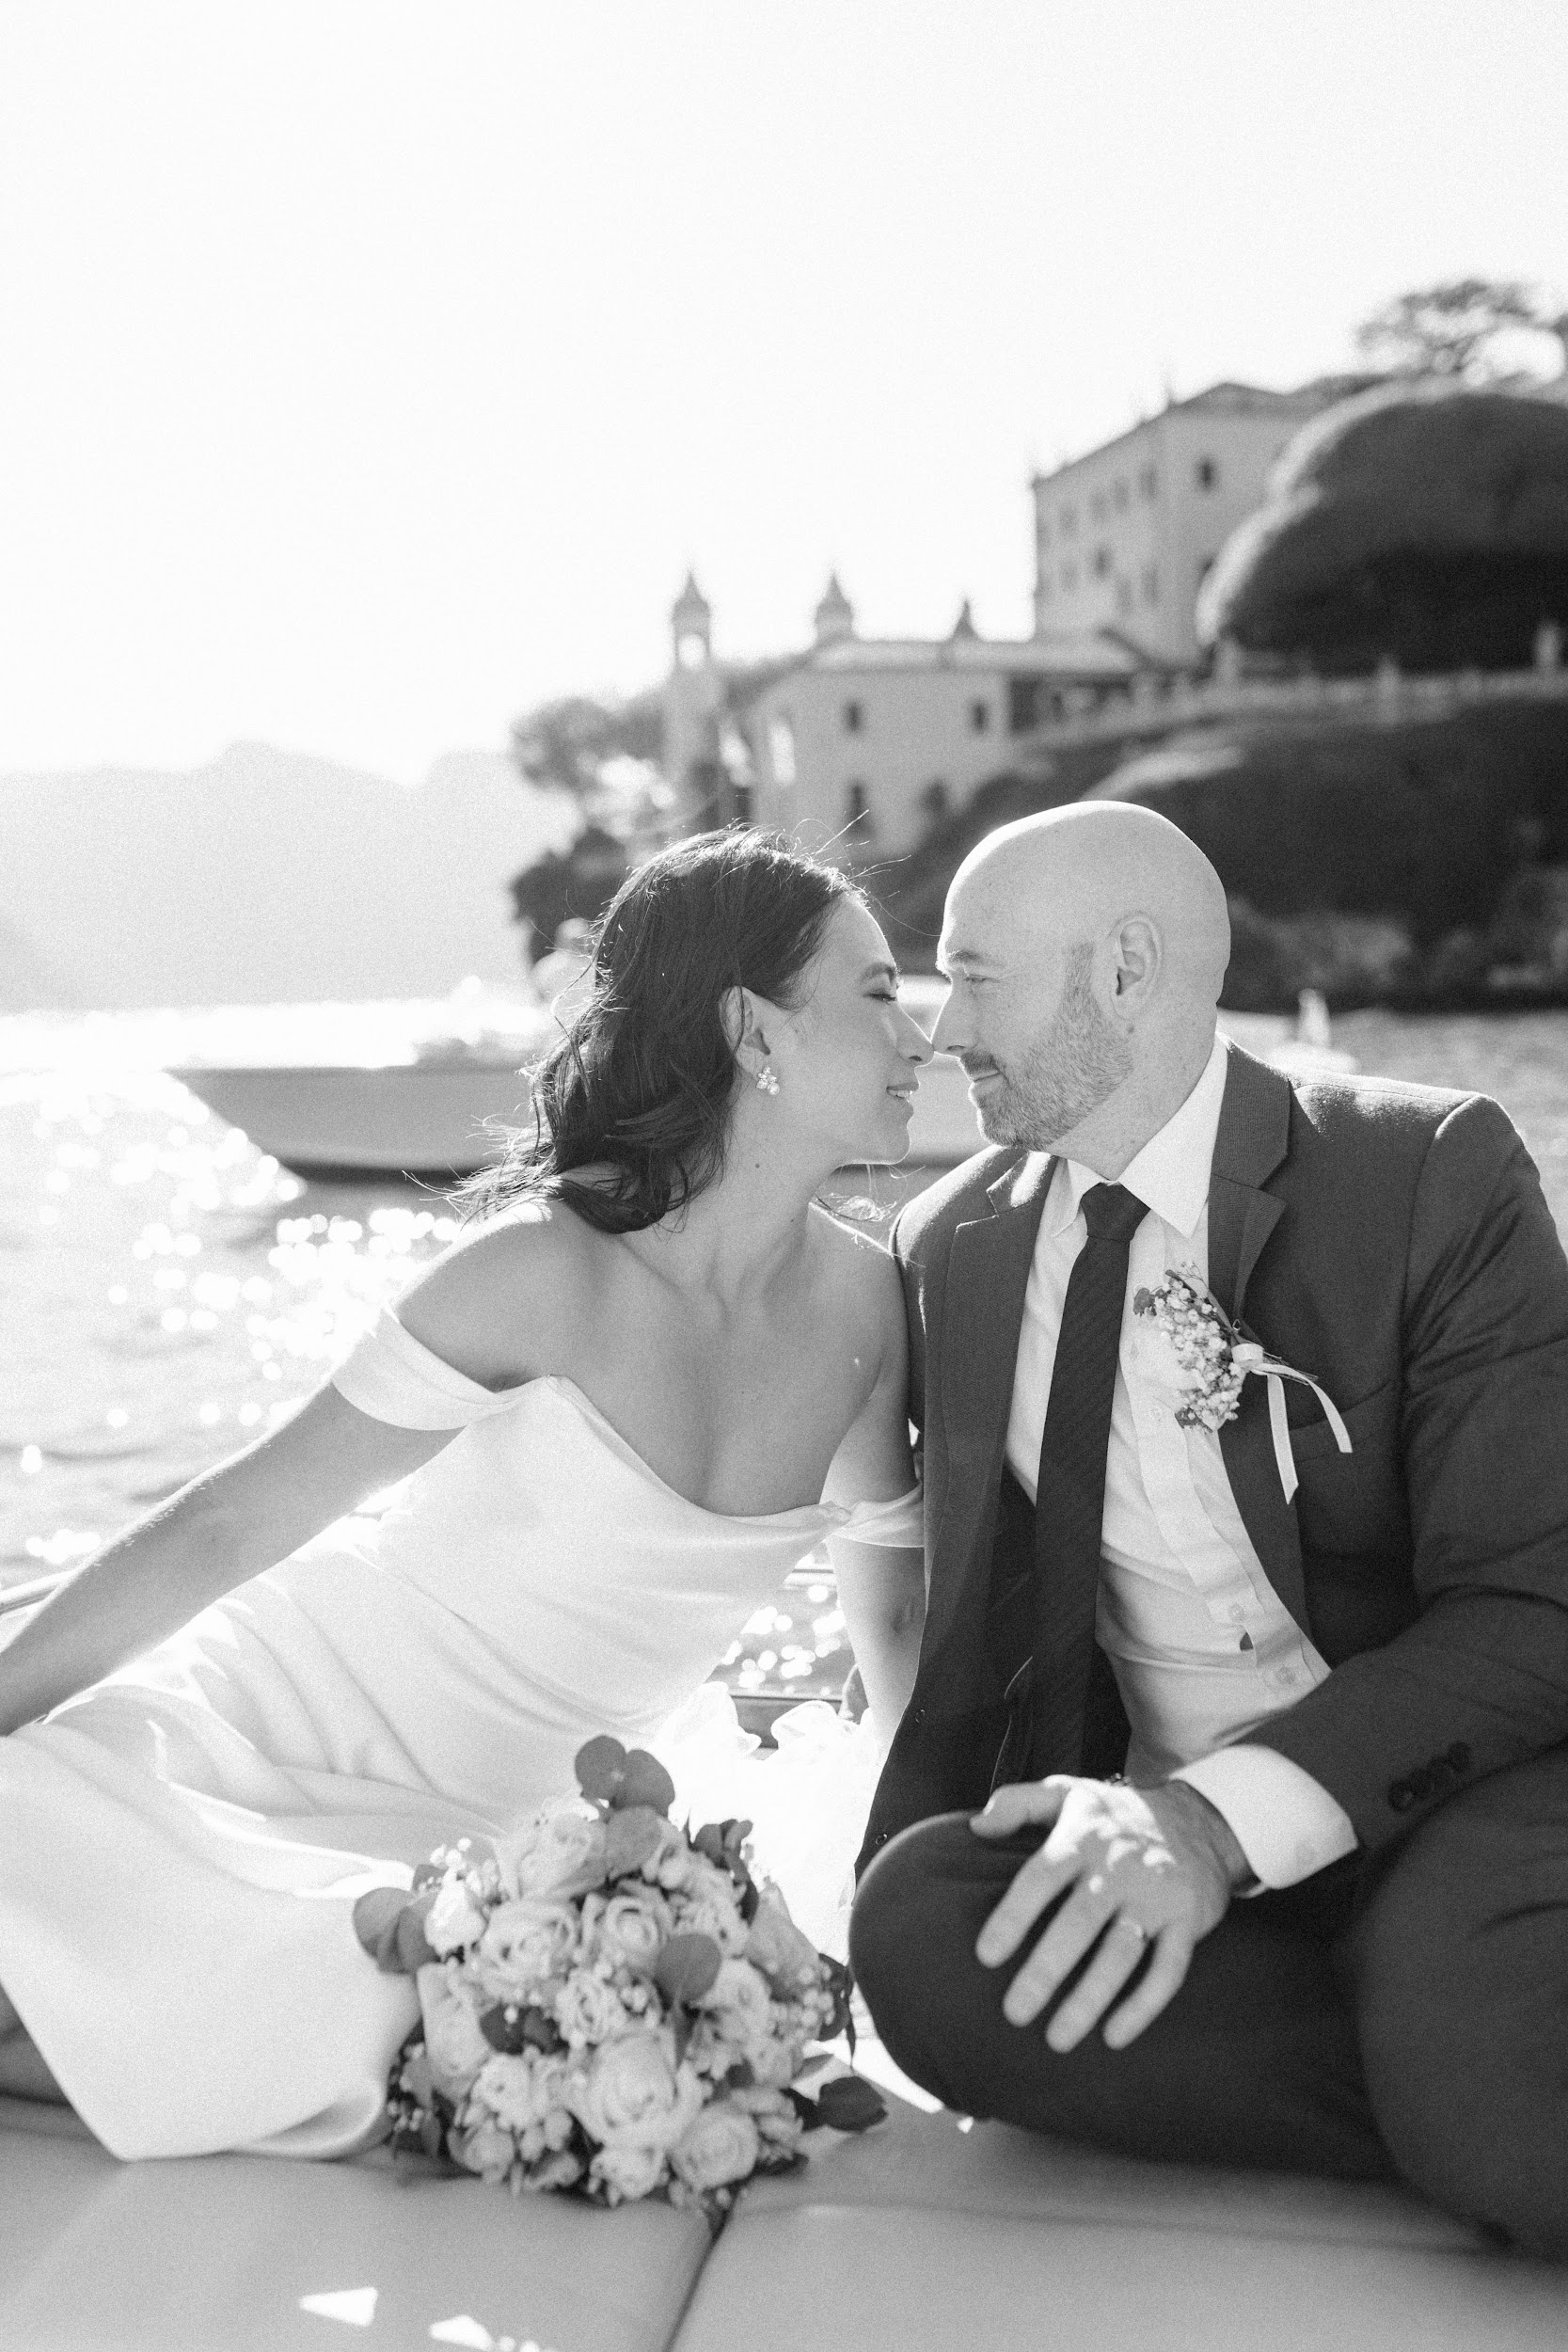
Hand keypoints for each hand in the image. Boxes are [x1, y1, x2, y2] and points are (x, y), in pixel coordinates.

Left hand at [971, 1776, 1248, 2052]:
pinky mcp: (1187, 1921)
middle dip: (1046, 1970)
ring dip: (1090, 1998)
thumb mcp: (1068, 1792)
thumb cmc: (1117, 1816)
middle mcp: (1118, 1868)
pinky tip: (1115, 2036)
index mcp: (1081, 1838)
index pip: (1041, 1878)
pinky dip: (1144, 2004)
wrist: (1202, 1820)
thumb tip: (976, 1825)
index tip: (985, 1956)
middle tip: (1014, 2013)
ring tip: (1057, 2038)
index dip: (1013, 1916)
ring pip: (1121, 1953)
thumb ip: (1017, 1803)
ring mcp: (1155, 1896)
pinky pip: (1168, 1969)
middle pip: (1078, 1923)